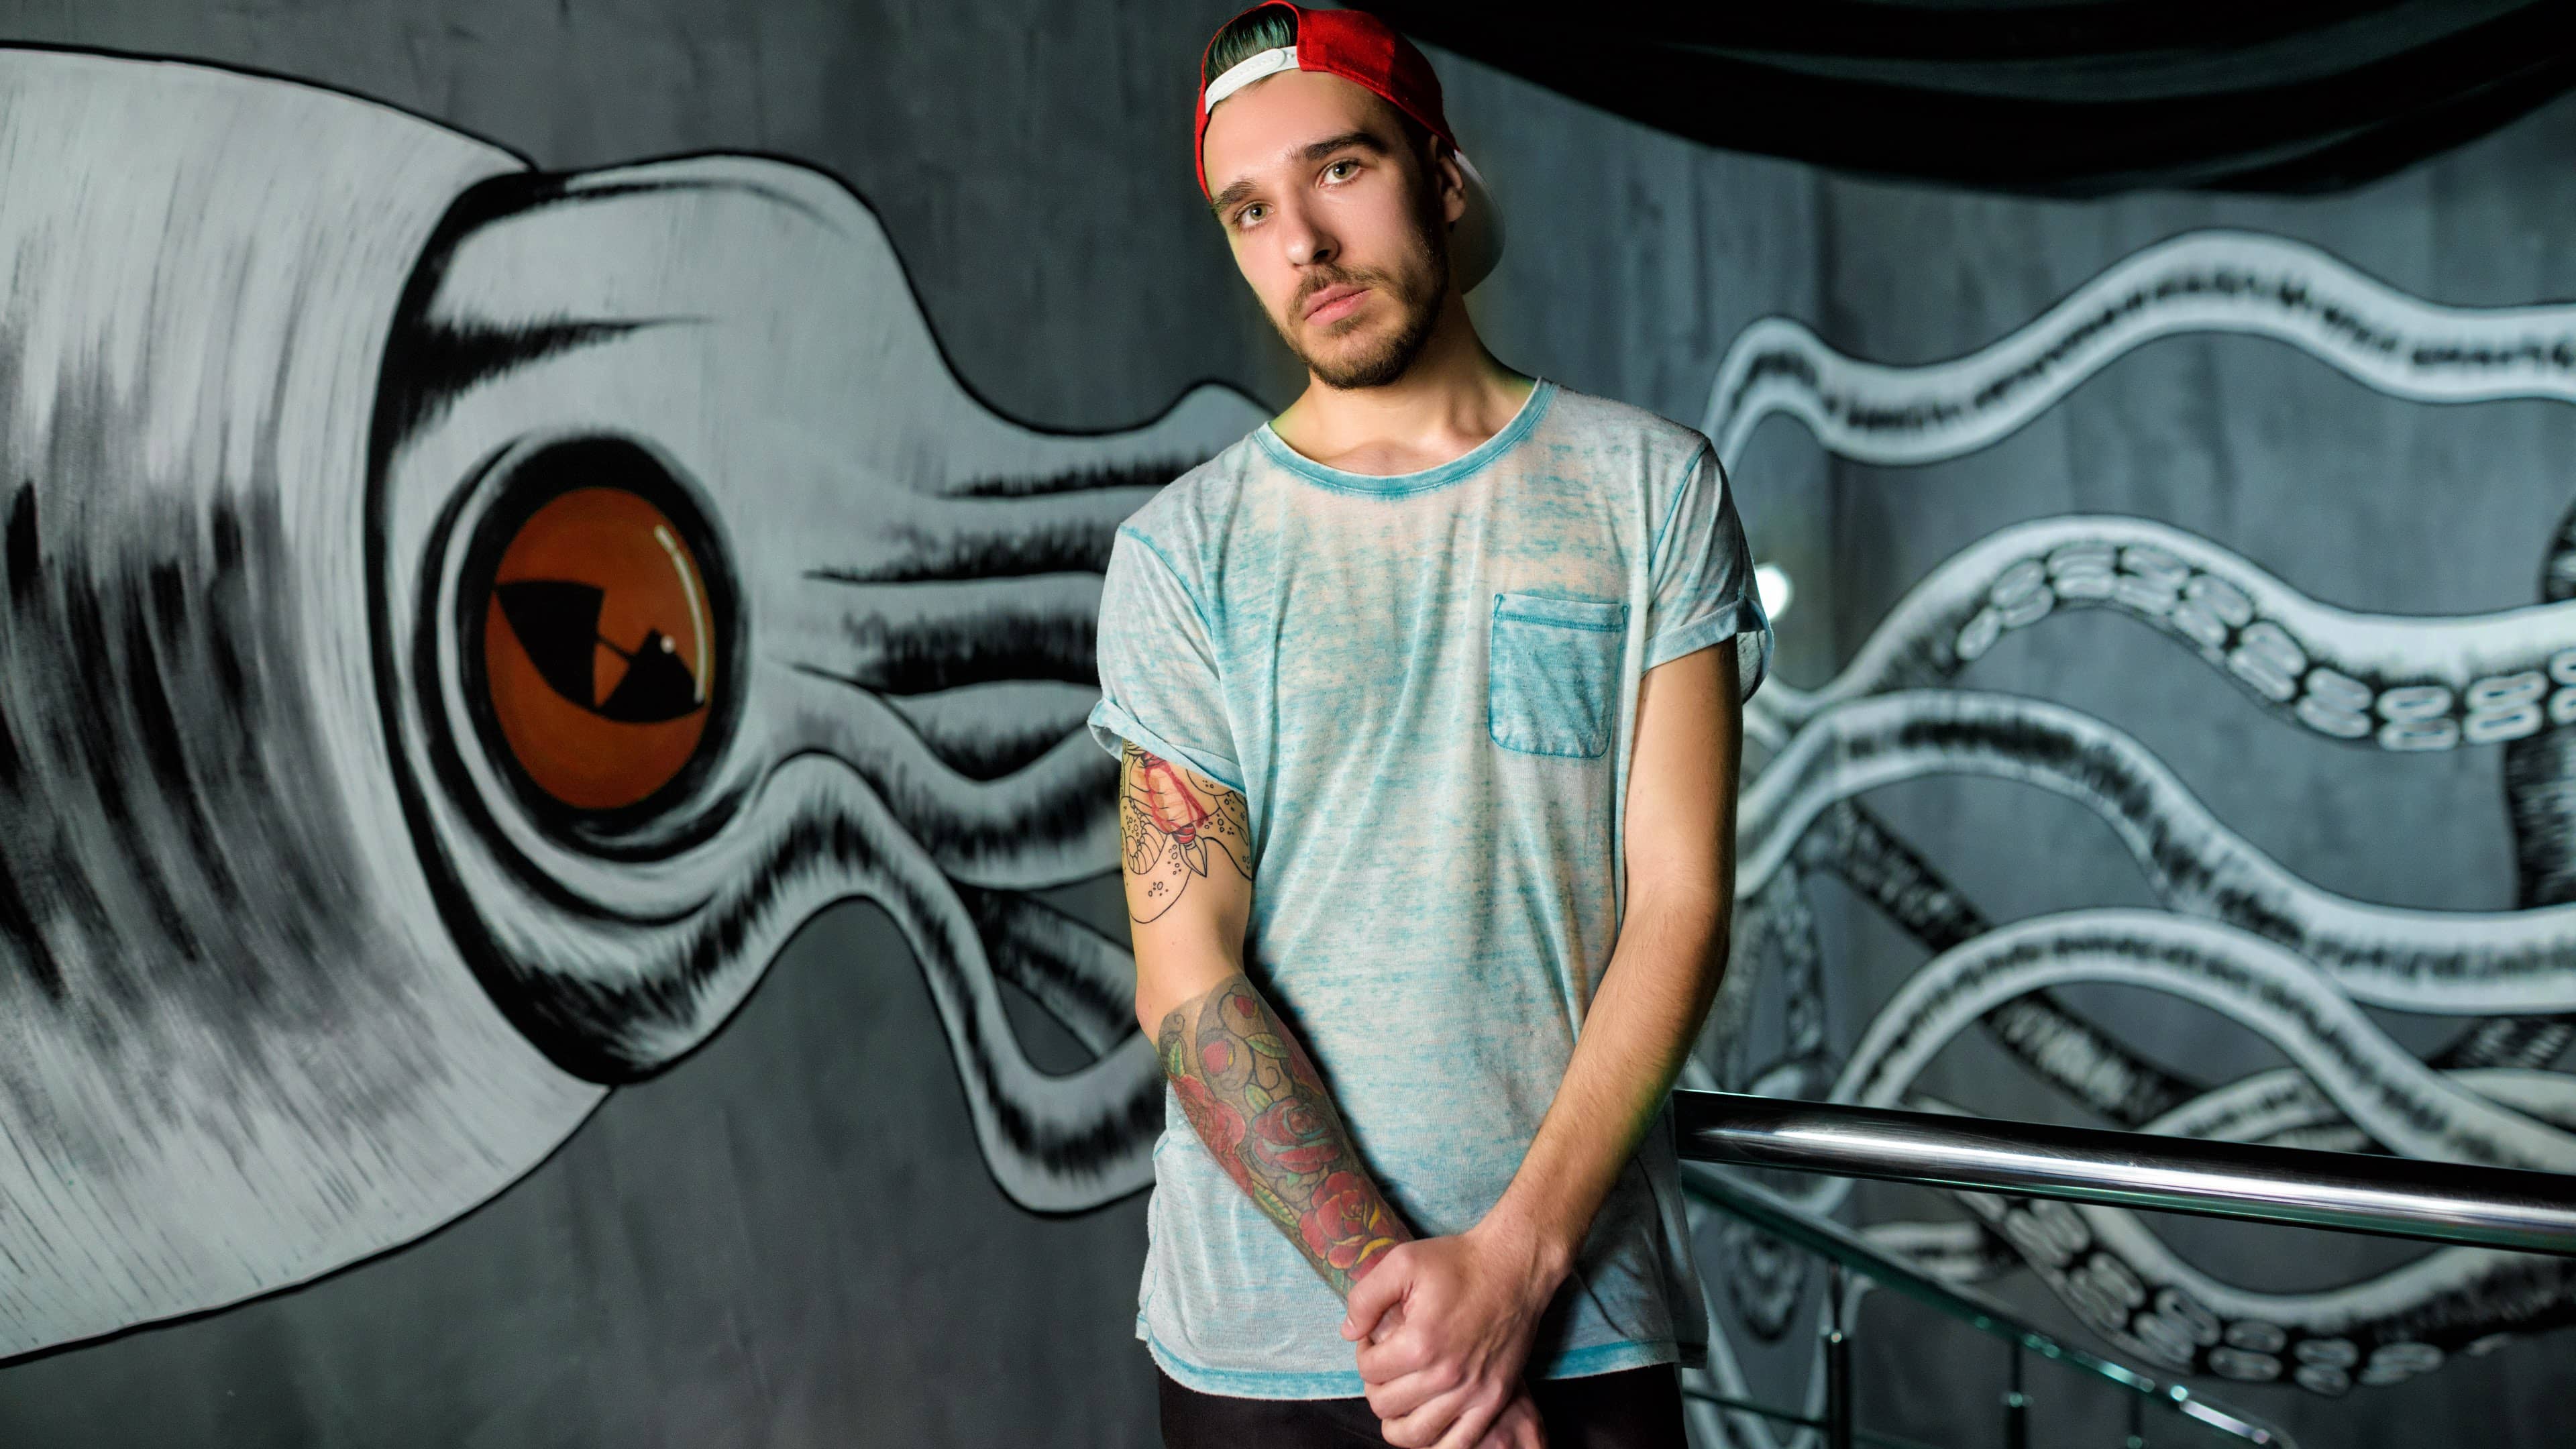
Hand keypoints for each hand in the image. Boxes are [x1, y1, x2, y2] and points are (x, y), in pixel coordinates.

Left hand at [1341, 1221, 1563, 1448]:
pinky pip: (1458, 1445)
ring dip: (1397, 1417)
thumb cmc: (1458, 1262)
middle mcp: (1446, 1375)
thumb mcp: (1401, 1262)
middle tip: (1388, 1362)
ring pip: (1414, 1435)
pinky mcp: (1495, 1399)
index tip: (1376, 1338)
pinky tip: (1426, 1419)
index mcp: (1420, 1343)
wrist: (1514, 1267)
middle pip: (1385, 1406)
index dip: (1364, 1352)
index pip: (1369, 1371)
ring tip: (1401, 1393)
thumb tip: (1348, 1332)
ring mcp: (1473, 1392)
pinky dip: (1435, 1442)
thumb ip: (1365, 1297)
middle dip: (1377, 1384)